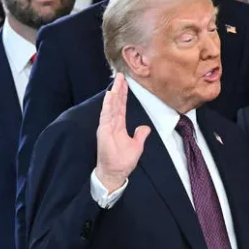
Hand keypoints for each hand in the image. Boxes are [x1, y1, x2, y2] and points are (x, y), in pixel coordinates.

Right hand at [95, 73, 149, 191]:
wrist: (115, 173)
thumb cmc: (123, 161)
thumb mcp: (136, 146)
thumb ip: (140, 135)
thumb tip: (145, 127)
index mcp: (119, 126)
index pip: (121, 106)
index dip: (123, 95)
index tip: (125, 83)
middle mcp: (112, 124)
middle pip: (116, 103)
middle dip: (119, 89)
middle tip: (121, 75)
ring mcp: (107, 126)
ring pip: (111, 106)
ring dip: (114, 93)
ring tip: (117, 81)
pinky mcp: (104, 131)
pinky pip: (106, 115)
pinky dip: (109, 105)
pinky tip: (111, 95)